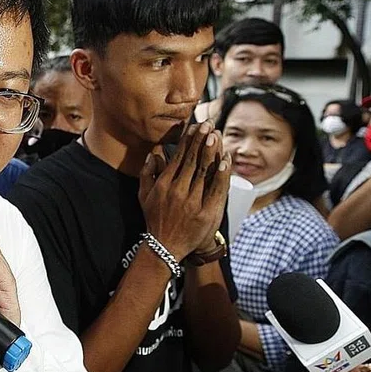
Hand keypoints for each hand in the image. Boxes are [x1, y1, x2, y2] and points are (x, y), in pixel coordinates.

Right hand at [138, 122, 230, 260]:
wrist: (166, 247)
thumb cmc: (156, 220)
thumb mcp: (144, 196)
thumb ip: (147, 174)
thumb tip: (154, 153)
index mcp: (164, 184)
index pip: (179, 156)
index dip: (188, 140)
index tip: (196, 126)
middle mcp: (177, 190)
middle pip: (193, 160)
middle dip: (201, 140)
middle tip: (209, 123)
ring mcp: (192, 202)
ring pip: (204, 172)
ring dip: (211, 152)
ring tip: (216, 135)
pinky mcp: (206, 213)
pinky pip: (216, 190)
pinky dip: (221, 175)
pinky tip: (225, 161)